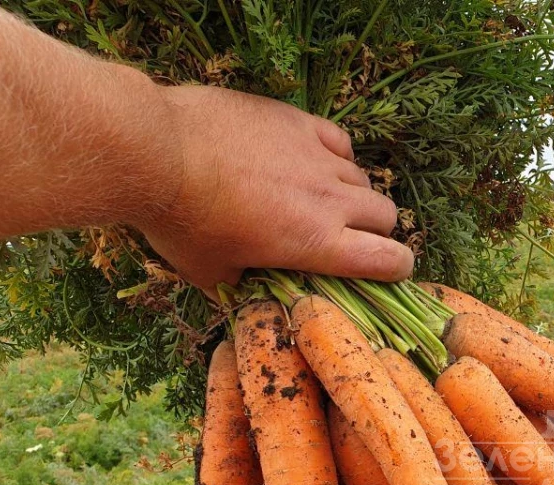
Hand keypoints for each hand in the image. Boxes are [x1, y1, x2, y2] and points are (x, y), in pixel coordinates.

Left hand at [139, 85, 412, 292]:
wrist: (157, 151)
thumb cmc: (181, 221)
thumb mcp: (211, 273)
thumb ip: (243, 285)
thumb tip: (248, 294)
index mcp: (317, 244)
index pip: (388, 258)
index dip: (396, 268)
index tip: (387, 271)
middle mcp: (329, 200)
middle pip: (386, 214)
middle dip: (375, 231)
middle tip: (349, 238)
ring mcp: (316, 156)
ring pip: (362, 179)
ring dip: (352, 196)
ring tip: (323, 201)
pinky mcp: (298, 122)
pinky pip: (340, 142)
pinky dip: (337, 157)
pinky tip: (314, 163)